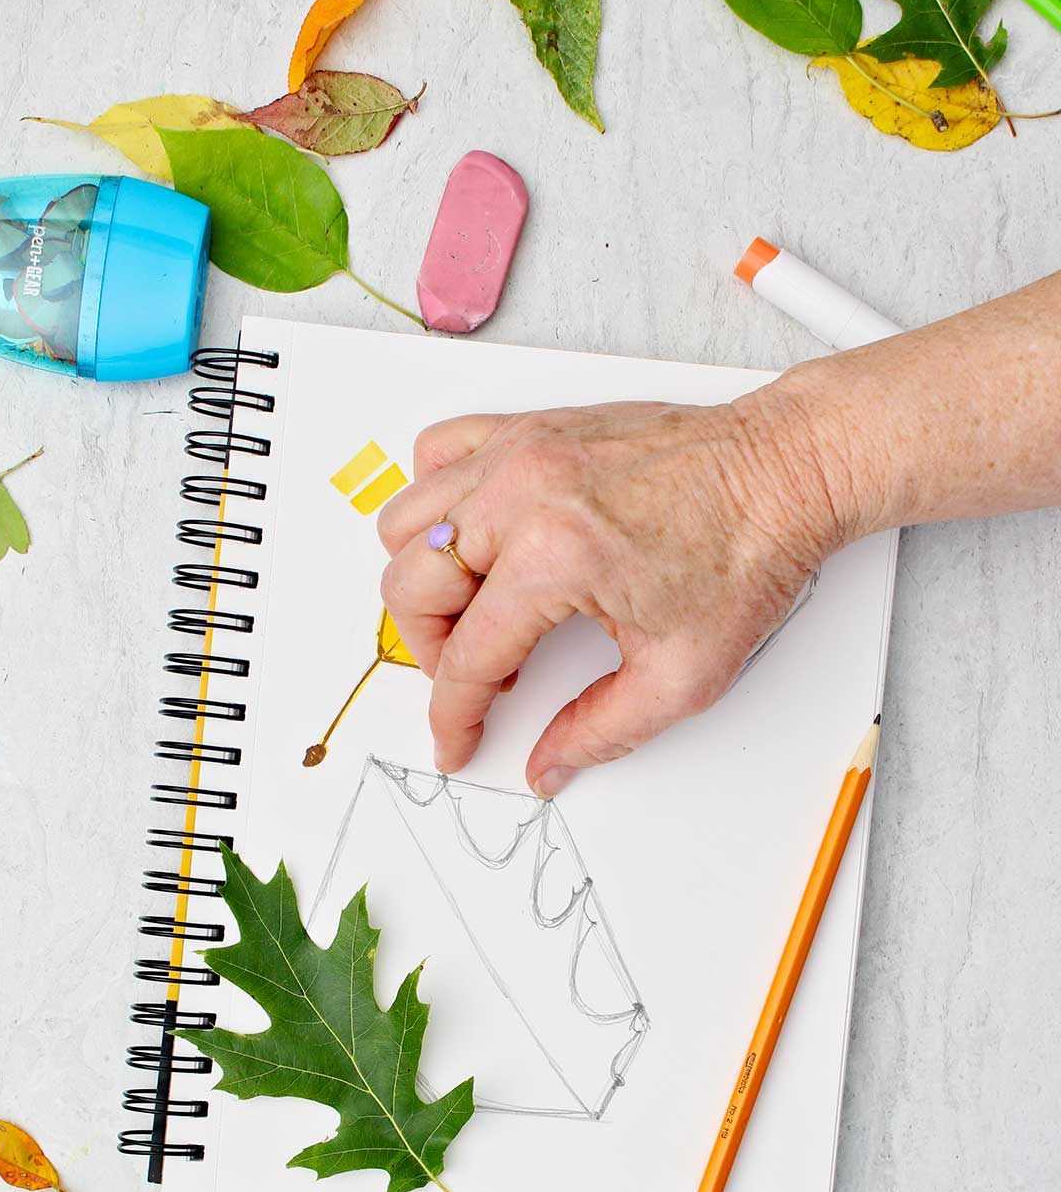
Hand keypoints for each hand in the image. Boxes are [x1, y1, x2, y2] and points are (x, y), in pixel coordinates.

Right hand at [377, 391, 841, 795]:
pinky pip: (436, 456)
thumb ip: (600, 732)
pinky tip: (476, 540)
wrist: (785, 472)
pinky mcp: (529, 427)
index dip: (453, 716)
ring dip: (425, 581)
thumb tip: (547, 764)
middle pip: (412, 587)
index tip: (455, 742)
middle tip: (480, 679)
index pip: (467, 657)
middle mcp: (522, 494)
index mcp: (555, 557)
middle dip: (432, 653)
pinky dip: (437, 504)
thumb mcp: (682, 675)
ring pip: (406, 523)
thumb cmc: (748, 552)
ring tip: (478, 613)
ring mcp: (519, 451)